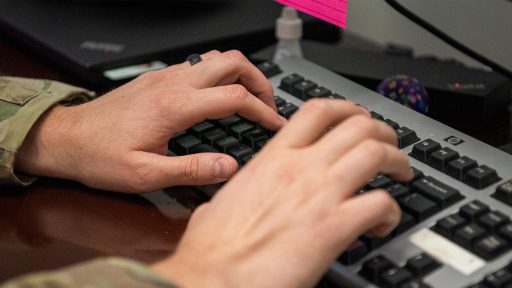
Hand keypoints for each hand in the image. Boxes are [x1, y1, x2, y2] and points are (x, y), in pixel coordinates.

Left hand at [15, 50, 285, 191]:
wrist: (66, 138)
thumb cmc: (99, 157)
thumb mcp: (146, 175)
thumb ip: (192, 170)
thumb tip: (229, 167)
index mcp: (175, 106)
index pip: (235, 97)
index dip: (263, 111)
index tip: (276, 125)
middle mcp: (173, 84)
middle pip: (232, 62)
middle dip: (259, 80)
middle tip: (268, 105)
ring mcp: (165, 77)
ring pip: (216, 58)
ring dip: (240, 73)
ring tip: (250, 98)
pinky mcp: (157, 79)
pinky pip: (198, 65)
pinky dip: (220, 75)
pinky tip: (218, 97)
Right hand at [152, 100, 412, 287]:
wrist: (213, 277)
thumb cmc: (212, 247)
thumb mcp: (220, 201)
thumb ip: (238, 191)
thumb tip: (237, 194)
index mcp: (272, 158)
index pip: (317, 112)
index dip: (347, 110)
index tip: (358, 120)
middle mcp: (300, 168)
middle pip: (358, 126)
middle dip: (382, 132)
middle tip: (388, 147)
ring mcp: (320, 194)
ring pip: (377, 153)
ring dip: (397, 161)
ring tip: (400, 175)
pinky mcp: (335, 227)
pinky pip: (381, 203)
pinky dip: (391, 211)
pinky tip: (384, 224)